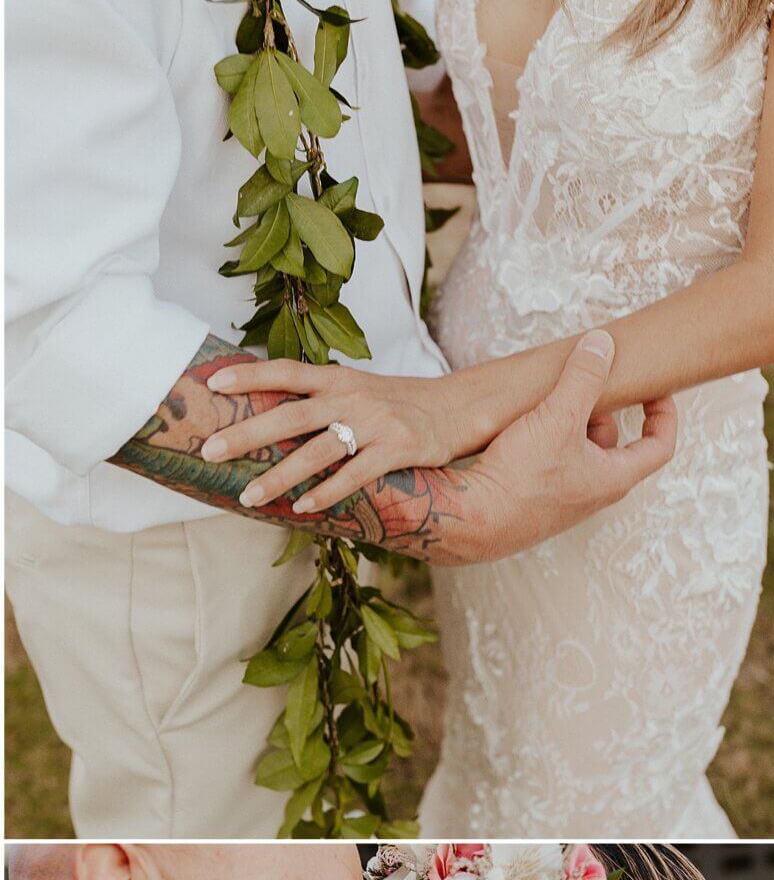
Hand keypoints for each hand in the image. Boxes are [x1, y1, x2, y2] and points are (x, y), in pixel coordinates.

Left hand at [200, 357, 467, 512]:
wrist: (458, 407)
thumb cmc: (398, 404)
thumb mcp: (357, 390)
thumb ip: (318, 398)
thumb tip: (266, 413)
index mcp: (337, 378)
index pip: (285, 371)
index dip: (249, 376)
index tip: (212, 384)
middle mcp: (352, 396)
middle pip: (291, 413)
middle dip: (247, 433)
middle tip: (210, 450)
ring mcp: (375, 423)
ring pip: (318, 450)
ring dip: (280, 475)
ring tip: (248, 495)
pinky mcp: (398, 449)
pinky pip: (356, 475)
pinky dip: (327, 492)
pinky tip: (302, 508)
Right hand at [451, 334, 676, 563]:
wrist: (470, 522)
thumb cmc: (520, 480)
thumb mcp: (557, 418)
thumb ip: (583, 378)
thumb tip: (602, 345)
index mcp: (613, 479)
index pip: (659, 447)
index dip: (664, 414)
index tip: (655, 391)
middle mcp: (592, 494)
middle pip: (613, 444)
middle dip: (601, 411)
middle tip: (582, 386)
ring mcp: (562, 500)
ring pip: (577, 451)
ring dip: (568, 424)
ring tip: (546, 402)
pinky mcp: (533, 502)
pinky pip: (550, 463)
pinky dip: (544, 440)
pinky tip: (521, 427)